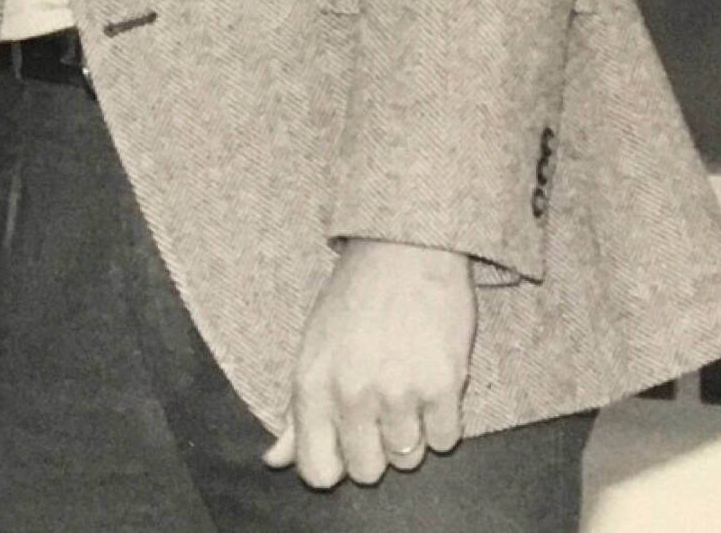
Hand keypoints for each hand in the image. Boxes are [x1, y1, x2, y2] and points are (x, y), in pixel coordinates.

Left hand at [263, 238, 475, 487]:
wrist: (403, 248)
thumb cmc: (353, 299)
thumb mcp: (312, 348)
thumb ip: (297, 413)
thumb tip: (274, 461)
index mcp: (311, 384)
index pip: (317, 471)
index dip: (334, 466)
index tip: (345, 445)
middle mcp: (351, 393)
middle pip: (368, 473)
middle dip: (376, 450)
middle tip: (379, 409)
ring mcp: (399, 392)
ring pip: (408, 460)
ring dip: (410, 434)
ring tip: (405, 389)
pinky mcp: (444, 385)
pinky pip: (446, 441)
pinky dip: (442, 422)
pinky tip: (431, 385)